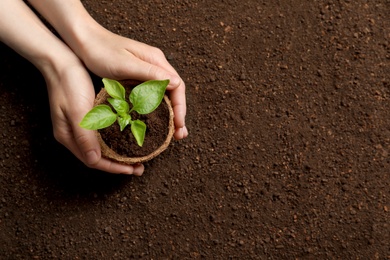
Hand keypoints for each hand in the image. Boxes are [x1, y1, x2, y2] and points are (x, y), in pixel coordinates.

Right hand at [43, 59, 144, 174]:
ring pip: (102, 147)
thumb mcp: (77, 111)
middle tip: (139, 167)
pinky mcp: (87, 116)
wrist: (62, 61)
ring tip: (137, 156)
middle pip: (99, 157)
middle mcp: (74, 135)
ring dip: (119, 153)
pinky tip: (129, 136)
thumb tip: (94, 160)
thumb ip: (85, 136)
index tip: (133, 169)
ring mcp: (80, 126)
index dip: (114, 168)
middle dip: (119, 164)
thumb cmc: (68, 84)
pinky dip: (116, 139)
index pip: (94, 161)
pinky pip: (103, 134)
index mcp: (69, 137)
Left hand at [76, 28, 187, 139]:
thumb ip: (151, 74)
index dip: (180, 107)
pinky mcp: (136, 78)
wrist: (84, 41)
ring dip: (170, 114)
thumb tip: (177, 83)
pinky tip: (156, 122)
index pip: (178, 86)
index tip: (179, 125)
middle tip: (179, 135)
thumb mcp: (126, 64)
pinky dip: (157, 110)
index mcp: (156, 61)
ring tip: (172, 134)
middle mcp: (155, 66)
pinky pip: (152, 96)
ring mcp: (146, 72)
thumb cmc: (102, 51)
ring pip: (164, 96)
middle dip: (178, 114)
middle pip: (174, 93)